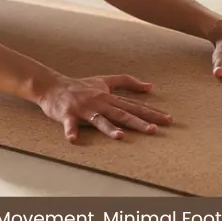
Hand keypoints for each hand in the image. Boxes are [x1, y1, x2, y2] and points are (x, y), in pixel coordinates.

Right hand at [36, 74, 172, 143]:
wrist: (52, 86)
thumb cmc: (80, 86)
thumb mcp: (104, 81)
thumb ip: (127, 82)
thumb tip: (151, 86)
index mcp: (108, 97)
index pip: (134, 106)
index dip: (151, 112)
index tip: (169, 120)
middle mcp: (99, 102)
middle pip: (121, 114)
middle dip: (138, 122)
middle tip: (153, 130)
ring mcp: (84, 109)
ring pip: (99, 120)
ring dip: (109, 128)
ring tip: (120, 137)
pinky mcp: (67, 114)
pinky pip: (69, 125)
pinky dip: (70, 131)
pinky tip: (73, 139)